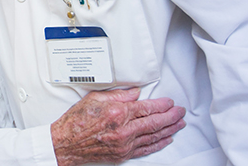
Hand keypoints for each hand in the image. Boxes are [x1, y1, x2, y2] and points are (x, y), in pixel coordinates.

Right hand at [51, 88, 185, 165]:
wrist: (66, 143)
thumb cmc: (77, 120)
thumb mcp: (96, 98)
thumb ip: (119, 94)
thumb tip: (136, 92)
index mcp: (118, 113)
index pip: (147, 108)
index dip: (161, 105)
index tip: (170, 102)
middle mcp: (123, 130)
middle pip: (154, 123)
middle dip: (171, 117)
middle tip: (180, 112)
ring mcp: (124, 144)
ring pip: (153, 136)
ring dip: (169, 130)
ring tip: (179, 124)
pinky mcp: (123, 154)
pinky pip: (146, 149)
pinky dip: (158, 144)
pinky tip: (166, 139)